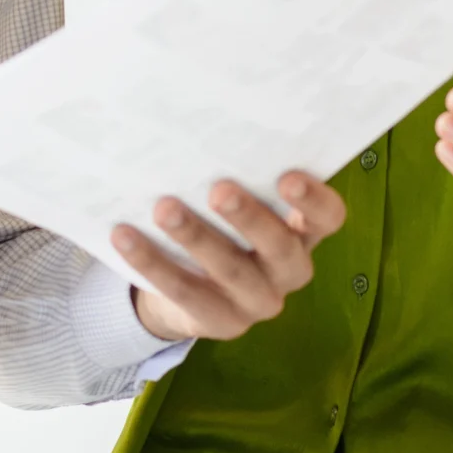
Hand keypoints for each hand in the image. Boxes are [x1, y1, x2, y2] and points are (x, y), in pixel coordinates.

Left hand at [115, 172, 346, 342]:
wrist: (188, 288)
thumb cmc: (220, 225)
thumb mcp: (236, 204)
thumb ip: (237, 176)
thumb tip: (198, 129)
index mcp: (303, 233)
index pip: (328, 219)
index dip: (314, 200)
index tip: (288, 176)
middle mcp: (289, 270)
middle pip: (281, 248)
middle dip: (250, 218)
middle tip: (219, 190)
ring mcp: (258, 302)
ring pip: (231, 271)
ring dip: (196, 237)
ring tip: (164, 208)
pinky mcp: (221, 323)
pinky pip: (185, 293)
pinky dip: (153, 263)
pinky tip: (125, 237)